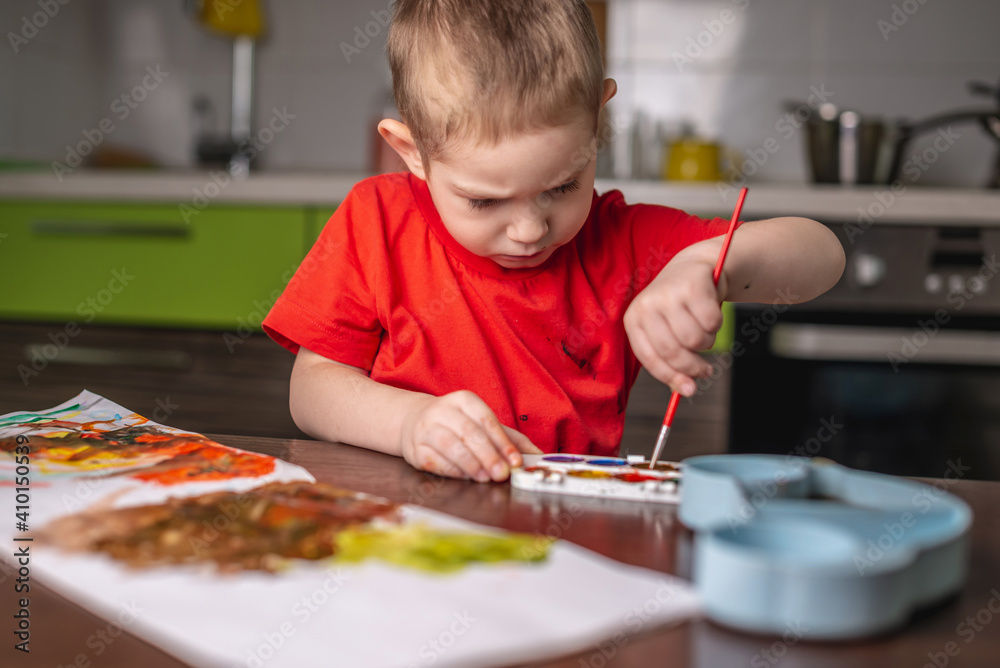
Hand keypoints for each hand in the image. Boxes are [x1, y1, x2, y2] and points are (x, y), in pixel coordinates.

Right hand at [399, 391, 540, 481]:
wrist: (415, 422)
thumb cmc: (458, 425)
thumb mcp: (484, 425)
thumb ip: (511, 439)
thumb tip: (538, 456)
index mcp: (464, 400)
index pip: (486, 420)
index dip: (502, 442)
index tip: (515, 461)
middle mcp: (442, 410)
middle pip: (469, 433)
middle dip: (488, 456)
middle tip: (502, 474)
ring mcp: (425, 428)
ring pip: (450, 446)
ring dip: (471, 464)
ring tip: (485, 477)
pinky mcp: (414, 448)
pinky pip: (435, 461)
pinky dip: (453, 470)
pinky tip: (465, 476)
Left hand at [623, 252, 725, 396]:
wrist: (696, 268)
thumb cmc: (680, 308)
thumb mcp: (667, 331)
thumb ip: (671, 361)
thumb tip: (687, 391)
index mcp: (634, 320)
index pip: (649, 358)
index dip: (671, 377)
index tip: (689, 390)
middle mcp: (647, 305)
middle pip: (673, 351)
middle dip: (693, 366)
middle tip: (706, 370)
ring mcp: (669, 294)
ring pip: (695, 339)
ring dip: (707, 342)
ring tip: (704, 330)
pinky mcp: (692, 285)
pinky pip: (712, 322)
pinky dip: (717, 324)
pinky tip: (711, 312)